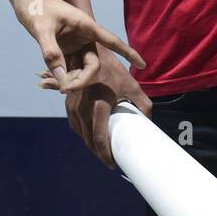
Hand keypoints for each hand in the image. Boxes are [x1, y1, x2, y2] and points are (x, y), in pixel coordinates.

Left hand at [13, 0, 144, 89]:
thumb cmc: (35, 5)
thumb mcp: (41, 29)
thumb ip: (51, 53)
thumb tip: (62, 80)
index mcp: (86, 26)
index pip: (112, 41)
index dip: (128, 53)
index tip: (143, 65)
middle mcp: (83, 36)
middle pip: (93, 64)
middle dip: (82, 79)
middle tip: (63, 89)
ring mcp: (74, 44)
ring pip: (80, 69)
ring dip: (69, 80)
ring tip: (48, 85)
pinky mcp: (63, 49)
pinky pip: (67, 68)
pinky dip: (59, 77)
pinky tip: (46, 82)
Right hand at [40, 50, 152, 168]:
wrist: (91, 52)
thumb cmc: (114, 70)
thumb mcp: (132, 85)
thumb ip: (143, 105)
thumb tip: (148, 124)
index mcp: (99, 104)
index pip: (99, 137)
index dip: (105, 154)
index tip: (113, 163)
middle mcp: (83, 106)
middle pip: (88, 139)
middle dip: (98, 153)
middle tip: (109, 161)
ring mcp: (73, 104)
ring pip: (80, 133)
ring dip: (89, 144)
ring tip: (101, 151)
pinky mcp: (68, 102)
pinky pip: (74, 124)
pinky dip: (82, 133)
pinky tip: (91, 137)